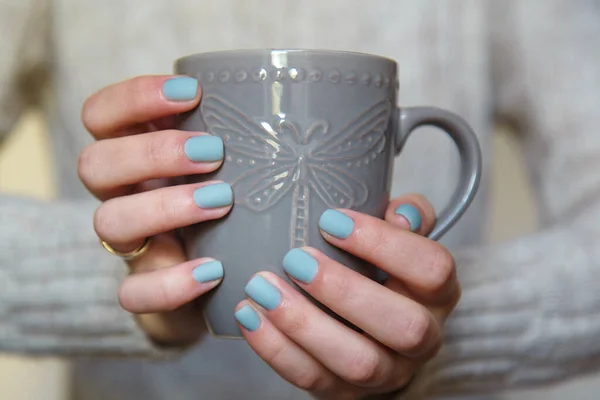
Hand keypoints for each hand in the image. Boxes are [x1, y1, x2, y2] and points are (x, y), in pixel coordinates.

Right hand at [78, 75, 230, 345]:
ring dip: (163, 206)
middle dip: (152, 152)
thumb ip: (250, 141)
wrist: (221, 281)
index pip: (102, 115)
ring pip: (108, 221)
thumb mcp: (237, 168)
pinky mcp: (143, 288)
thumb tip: (312, 110)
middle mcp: (123, 195)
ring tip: (221, 201)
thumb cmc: (236, 208)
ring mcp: (130, 244)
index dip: (133, 97)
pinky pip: (133, 292)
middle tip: (213, 152)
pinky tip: (214, 271)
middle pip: (95, 164)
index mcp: (138, 154)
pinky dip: (170, 282)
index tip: (192, 93)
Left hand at [234, 195, 458, 398]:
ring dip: (304, 324)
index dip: (385, 243)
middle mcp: (423, 338)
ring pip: (357, 362)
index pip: (432, 268)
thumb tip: (400, 213)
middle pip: (403, 326)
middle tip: (296, 260)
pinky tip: (250, 315)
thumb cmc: (381, 272)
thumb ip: (407, 215)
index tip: (331, 220)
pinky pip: (313, 379)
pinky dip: (277, 349)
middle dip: (344, 291)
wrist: (372, 331)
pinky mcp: (346, 393)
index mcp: (438, 293)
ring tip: (263, 289)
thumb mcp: (400, 239)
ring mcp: (387, 372)